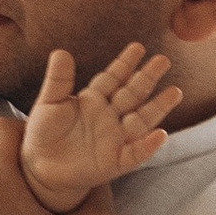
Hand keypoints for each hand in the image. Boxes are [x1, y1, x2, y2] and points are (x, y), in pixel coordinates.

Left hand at [20, 41, 180, 212]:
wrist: (40, 167)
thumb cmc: (45, 132)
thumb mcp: (49, 103)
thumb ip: (58, 80)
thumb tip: (60, 51)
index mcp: (94, 99)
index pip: (113, 78)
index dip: (125, 63)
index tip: (137, 47)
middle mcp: (110, 116)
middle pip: (132, 94)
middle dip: (147, 77)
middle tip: (163, 60)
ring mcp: (115, 138)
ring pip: (141, 120)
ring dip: (158, 107)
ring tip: (175, 92)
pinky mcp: (115, 161)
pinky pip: (135, 153)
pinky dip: (147, 145)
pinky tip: (160, 135)